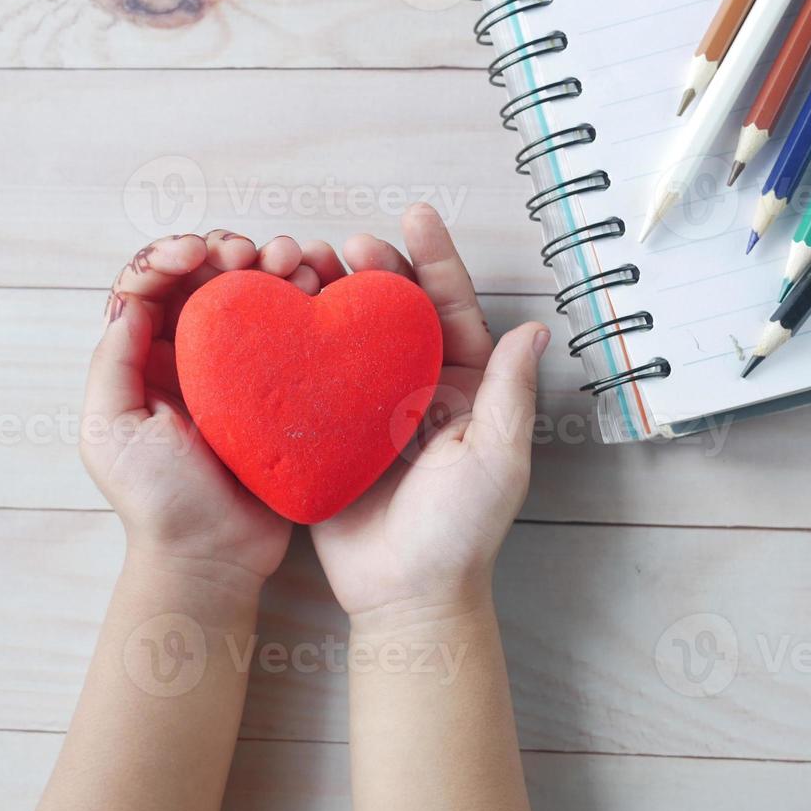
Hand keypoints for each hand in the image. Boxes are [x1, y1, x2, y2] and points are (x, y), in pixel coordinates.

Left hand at [81, 230, 312, 588]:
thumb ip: (113, 362)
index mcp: (141, 359)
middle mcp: (187, 356)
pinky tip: (319, 289)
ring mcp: (237, 371)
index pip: (150, 285)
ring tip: (296, 264)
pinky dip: (304, 300)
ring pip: (251, 296)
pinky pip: (290, 332)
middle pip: (205, 278)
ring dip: (272, 264)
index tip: (199, 254)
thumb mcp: (109, 429)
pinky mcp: (279, 389)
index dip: (171, 255)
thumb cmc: (157, 502)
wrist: (214, 555)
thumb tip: (132, 300)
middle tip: (255, 255)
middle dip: (228, 251)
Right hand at [308, 204, 549, 623]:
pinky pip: (311, 381)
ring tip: (306, 267)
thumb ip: (507, 392)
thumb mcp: (497, 458)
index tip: (415, 214)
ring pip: (348, 337)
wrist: (404, 595)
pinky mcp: (327, 435)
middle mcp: (414, 389)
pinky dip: (295, 346)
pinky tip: (276, 316)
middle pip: (393, 311)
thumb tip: (534, 328)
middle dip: (372, 268)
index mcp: (462, 387)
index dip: (434, 260)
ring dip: (329, 297)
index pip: (449, 308)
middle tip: (345, 243)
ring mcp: (367, 410)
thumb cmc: (461, 533)